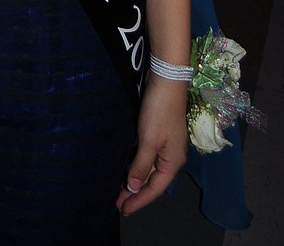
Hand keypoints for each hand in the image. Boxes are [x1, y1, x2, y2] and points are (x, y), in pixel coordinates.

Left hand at [115, 76, 187, 216]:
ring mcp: (166, 145)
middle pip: (153, 181)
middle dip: (136, 192)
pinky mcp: (159, 134)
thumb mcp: (148, 141)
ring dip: (136, 180)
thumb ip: (141, 166)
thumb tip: (134, 188)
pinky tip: (129, 168)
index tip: (123, 209)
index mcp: (172, 162)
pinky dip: (138, 166)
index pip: (154, 189)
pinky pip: (148, 157)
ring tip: (121, 190)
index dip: (139, 200)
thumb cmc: (159, 112)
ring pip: (150, 170)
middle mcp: (171, 157)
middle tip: (118, 203)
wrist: (166, 80)